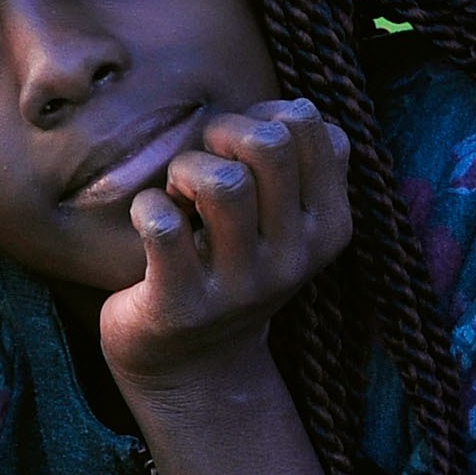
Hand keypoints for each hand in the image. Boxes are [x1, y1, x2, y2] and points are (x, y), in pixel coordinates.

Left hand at [100, 100, 355, 397]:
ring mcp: (240, 285)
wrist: (193, 367)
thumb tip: (292, 107)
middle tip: (203, 161)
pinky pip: (162, 226)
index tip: (242, 146)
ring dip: (185, 169)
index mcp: (328, 227)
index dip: (268, 114)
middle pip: (270, 145)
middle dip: (224, 132)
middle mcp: (294, 258)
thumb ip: (300, 162)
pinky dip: (147, 207)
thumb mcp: (285, 221)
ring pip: (222, 182)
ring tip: (178, 194)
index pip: (315, 128)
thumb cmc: (233, 267)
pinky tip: (149, 220)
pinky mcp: (182, 305)